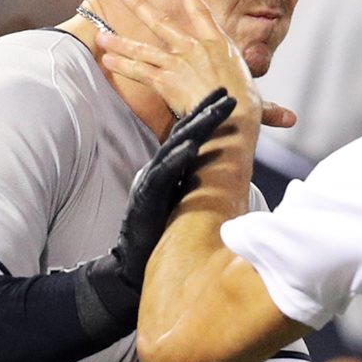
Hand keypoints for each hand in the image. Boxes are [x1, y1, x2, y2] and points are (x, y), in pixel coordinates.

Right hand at [76, 90, 236, 336]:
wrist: (131, 268)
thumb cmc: (159, 234)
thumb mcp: (180, 201)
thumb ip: (194, 182)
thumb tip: (218, 170)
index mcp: (170, 169)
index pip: (192, 136)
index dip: (208, 115)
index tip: (230, 96)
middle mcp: (160, 170)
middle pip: (185, 134)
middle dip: (207, 111)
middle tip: (229, 93)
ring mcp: (151, 183)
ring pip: (175, 148)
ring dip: (196, 128)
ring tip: (215, 110)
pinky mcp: (146, 200)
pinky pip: (163, 176)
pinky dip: (177, 159)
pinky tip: (192, 146)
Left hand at [99, 0, 294, 127]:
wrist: (230, 115)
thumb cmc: (247, 109)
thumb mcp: (258, 103)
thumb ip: (269, 109)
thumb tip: (291, 119)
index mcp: (219, 46)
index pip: (202, 14)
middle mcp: (195, 48)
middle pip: (162, 22)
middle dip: (141, 5)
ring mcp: (177, 62)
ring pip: (143, 48)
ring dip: (120, 41)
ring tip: (101, 35)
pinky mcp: (164, 79)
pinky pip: (138, 70)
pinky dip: (121, 65)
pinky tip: (106, 60)